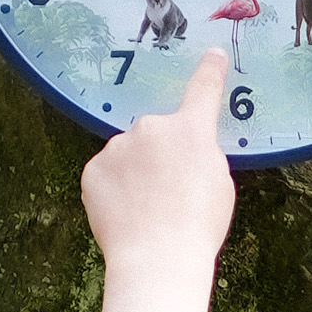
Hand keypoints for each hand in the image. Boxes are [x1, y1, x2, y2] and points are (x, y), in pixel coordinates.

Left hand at [83, 50, 237, 311]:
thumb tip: (183, 152)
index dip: (209, 72)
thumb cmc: (198, 226)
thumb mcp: (219, 186)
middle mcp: (152, 128)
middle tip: (172, 195)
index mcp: (191, 131)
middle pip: (158, 134)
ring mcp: (118, 146)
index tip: (212, 53)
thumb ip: (201, 156)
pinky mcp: (92, 167)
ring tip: (148, 210)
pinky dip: (115, 189)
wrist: (157, 257)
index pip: (203, 92)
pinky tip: (127, 213)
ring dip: (137, 174)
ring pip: (129, 154)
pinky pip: (107, 172)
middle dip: (162, 156)